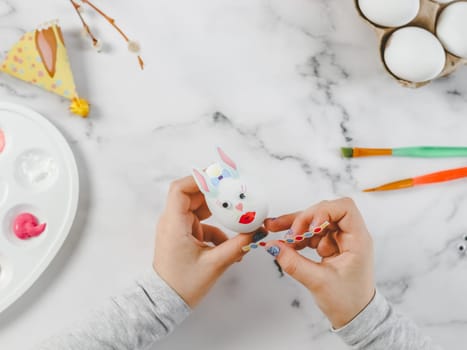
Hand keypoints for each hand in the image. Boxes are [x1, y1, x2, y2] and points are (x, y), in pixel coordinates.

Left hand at [153, 176, 261, 307]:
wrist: (166, 303)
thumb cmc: (182, 284)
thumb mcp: (213, 264)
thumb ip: (237, 246)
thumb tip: (256, 232)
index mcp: (174, 224)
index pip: (180, 189)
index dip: (199, 179)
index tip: (220, 177)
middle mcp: (173, 222)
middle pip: (192, 195)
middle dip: (215, 193)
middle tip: (235, 191)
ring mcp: (178, 228)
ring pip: (199, 209)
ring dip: (218, 212)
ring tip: (237, 215)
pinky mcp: (184, 236)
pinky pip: (202, 224)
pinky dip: (217, 229)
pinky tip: (231, 244)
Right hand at [264, 198, 374, 328]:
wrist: (355, 316)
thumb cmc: (348, 301)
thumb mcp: (318, 282)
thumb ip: (294, 263)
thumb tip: (274, 246)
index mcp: (357, 240)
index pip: (344, 208)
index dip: (324, 211)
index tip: (310, 227)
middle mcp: (350, 235)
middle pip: (325, 211)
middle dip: (304, 218)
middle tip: (286, 231)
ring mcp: (339, 240)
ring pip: (315, 221)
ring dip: (296, 225)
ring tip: (274, 228)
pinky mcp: (329, 246)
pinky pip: (311, 233)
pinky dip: (298, 236)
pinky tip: (285, 243)